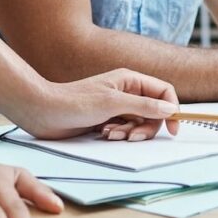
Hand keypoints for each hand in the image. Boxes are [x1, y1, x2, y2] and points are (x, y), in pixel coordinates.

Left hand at [8, 69, 179, 141]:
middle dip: (145, 127)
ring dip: (128, 132)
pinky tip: (102, 134)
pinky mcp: (107, 120)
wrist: (43, 112)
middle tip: (130, 137)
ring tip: (109, 134)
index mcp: (131, 80)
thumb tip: (170, 109)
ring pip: (139, 123)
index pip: (164, 91)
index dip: (172, 109)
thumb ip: (144, 106)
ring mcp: (117, 107)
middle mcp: (127, 92)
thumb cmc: (75, 102)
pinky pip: (125, 130)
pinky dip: (118, 135)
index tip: (173, 129)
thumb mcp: (113, 103)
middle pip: (154, 111)